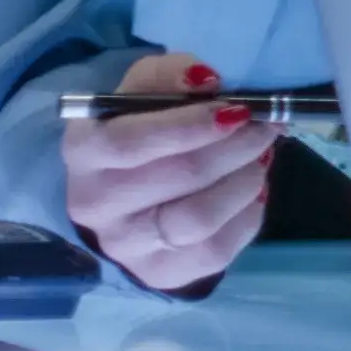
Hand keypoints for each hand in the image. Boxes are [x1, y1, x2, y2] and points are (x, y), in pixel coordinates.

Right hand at [60, 49, 274, 294]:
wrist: (122, 195)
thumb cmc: (137, 130)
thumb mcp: (144, 90)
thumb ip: (170, 75)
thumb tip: (209, 81)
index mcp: (84, 151)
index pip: (133, 140)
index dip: (192, 124)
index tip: (238, 110)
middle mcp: (96, 204)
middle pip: (179, 177)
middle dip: (235, 147)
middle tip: (266, 127)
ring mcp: (126, 247)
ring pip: (200, 218)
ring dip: (244, 181)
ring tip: (259, 158)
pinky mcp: (159, 274)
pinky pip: (217, 251)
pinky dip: (247, 216)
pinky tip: (250, 191)